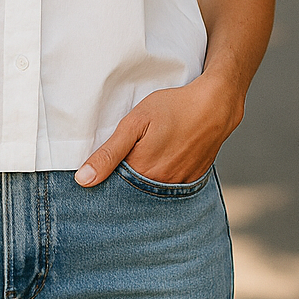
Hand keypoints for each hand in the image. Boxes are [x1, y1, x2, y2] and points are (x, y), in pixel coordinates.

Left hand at [74, 72, 243, 186]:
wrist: (215, 104)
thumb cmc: (173, 108)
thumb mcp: (135, 122)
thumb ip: (109, 152)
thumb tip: (83, 180)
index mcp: (142, 172)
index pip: (113, 189)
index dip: (104, 179)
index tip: (99, 170)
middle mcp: (161, 185)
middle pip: (132, 194)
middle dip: (122, 184)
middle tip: (124, 160)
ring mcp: (179, 185)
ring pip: (152, 193)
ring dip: (143, 183)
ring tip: (144, 159)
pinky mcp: (193, 180)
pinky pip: (171, 189)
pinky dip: (162, 180)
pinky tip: (161, 162)